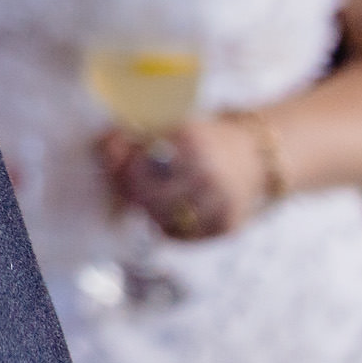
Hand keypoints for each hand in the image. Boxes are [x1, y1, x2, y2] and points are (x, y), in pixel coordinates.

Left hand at [96, 117, 266, 240]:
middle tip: (131, 186)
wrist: (257, 156)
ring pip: (162, 220)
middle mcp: (208, 174)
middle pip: (147, 196)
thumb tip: (104, 149)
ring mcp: (221, 203)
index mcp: (191, 142)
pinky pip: (183, 236)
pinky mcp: (228, 225)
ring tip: (153, 196)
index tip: (120, 165)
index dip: (122, 168)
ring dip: (149, 210)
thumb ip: (135, 138)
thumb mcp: (172, 126)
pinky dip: (169, 226)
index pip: (138, 165)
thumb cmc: (202, 139)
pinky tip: (172, 210)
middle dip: (131, 192)